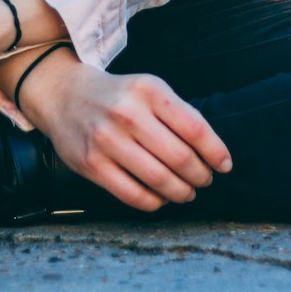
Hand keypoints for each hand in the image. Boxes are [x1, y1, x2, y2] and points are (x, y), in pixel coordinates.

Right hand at [20, 50, 232, 211]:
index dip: (216, 151)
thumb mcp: (149, 89)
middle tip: (205, 180)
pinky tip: (162, 198)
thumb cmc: (119, 96)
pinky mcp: (91, 165)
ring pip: (159, 179)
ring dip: (181, 192)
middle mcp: (128, 113)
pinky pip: (133, 195)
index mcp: (149, 90)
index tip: (225, 165)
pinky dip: (155, 202)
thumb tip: (214, 152)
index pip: (194, 127)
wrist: (65, 95)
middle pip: (180, 157)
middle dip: (200, 176)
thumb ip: (179, 114)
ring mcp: (107, 140)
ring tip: (187, 192)